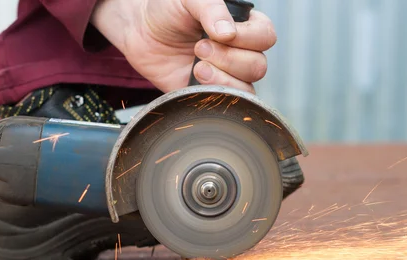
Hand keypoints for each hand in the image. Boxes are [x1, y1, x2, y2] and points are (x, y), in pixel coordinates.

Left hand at [91, 0, 276, 93]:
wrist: (141, 32)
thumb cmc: (167, 10)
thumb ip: (211, 8)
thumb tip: (228, 33)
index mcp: (243, 25)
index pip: (265, 36)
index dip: (247, 39)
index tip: (218, 34)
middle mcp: (241, 51)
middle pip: (258, 66)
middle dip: (228, 59)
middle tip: (199, 48)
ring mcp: (228, 75)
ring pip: (247, 88)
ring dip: (221, 78)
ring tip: (196, 65)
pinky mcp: (213, 94)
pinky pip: (229, 103)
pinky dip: (214, 93)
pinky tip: (195, 78)